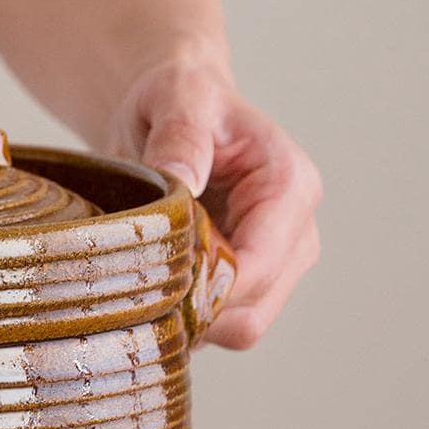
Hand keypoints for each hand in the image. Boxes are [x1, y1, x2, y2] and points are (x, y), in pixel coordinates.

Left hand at [105, 59, 321, 348]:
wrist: (173, 110)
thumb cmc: (179, 98)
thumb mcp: (178, 98)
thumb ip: (182, 137)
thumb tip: (181, 181)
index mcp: (289, 187)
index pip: (258, 267)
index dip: (204, 284)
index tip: (148, 272)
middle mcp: (296, 236)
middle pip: (250, 315)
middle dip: (192, 307)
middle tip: (132, 277)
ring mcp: (275, 267)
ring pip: (235, 330)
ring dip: (184, 315)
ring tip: (140, 271)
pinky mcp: (247, 284)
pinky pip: (216, 325)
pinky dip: (180, 315)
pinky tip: (150, 279)